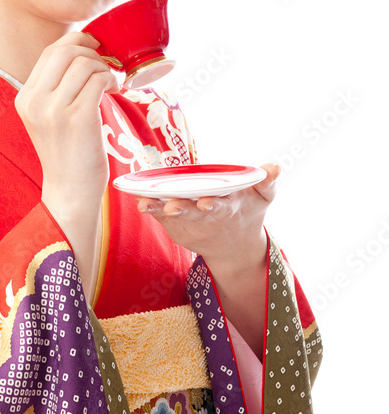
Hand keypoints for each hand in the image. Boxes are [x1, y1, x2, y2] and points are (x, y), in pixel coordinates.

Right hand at [14, 31, 120, 213]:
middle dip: (92, 50)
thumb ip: (56, 88)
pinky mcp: (78, 119)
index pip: (50, 52)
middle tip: (107, 64)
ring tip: (111, 83)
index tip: (94, 48)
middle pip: (65, 51)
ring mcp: (55, 110)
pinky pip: (99, 81)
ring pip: (85, 64)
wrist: (70, 190)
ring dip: (105, 68)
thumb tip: (83, 53)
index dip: (76, 42)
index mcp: (25, 97)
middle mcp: (35, 101)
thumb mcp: (48, 118)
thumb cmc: (67, 153)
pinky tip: (115, 91)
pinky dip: (111, 80)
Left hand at [135, 163, 280, 269]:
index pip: (220, 207)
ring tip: (143, 203)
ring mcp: (189, 225)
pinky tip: (138, 199)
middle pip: (192, 214)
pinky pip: (161, 219)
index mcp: (229, 209)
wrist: (234, 246)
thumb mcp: (263, 198)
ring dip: (158, 210)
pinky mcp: (176, 228)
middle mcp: (207, 218)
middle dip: (182, 209)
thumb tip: (275, 167)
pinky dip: (151, 211)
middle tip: (170, 205)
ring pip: (172, 218)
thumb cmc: (248, 211)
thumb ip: (268, 182)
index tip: (205, 202)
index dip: (213, 205)